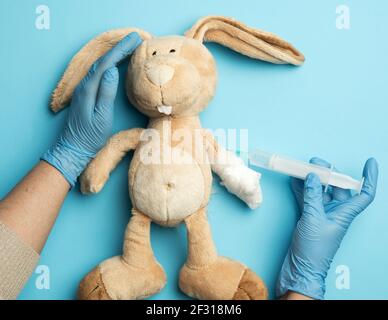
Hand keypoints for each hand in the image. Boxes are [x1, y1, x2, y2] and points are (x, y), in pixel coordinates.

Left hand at [42, 32, 141, 186]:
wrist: (73, 148)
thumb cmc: (89, 136)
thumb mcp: (101, 117)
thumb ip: (106, 93)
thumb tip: (112, 70)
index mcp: (88, 89)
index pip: (106, 64)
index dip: (120, 50)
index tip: (134, 40)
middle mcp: (84, 85)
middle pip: (103, 61)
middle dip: (119, 49)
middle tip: (134, 38)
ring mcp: (84, 89)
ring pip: (100, 66)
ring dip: (114, 55)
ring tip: (128, 47)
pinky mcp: (86, 94)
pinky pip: (99, 73)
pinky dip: (109, 64)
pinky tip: (115, 64)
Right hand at [276, 157, 377, 299]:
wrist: (301, 267)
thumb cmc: (314, 249)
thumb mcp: (313, 219)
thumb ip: (313, 196)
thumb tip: (313, 176)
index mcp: (345, 213)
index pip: (364, 193)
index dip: (369, 178)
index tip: (369, 163)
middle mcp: (336, 212)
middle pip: (338, 187)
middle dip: (330, 173)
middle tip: (317, 162)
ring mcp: (322, 214)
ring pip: (321, 191)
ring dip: (314, 179)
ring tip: (305, 167)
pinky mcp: (309, 216)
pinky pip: (307, 198)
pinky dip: (302, 189)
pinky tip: (295, 180)